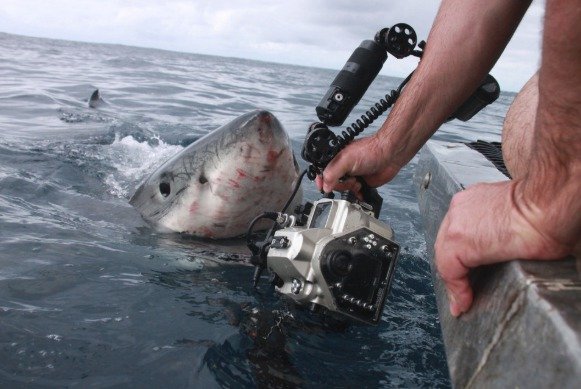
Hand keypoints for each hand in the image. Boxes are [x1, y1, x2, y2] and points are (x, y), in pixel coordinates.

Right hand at [315, 134, 402, 193]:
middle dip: (340, 185)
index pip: (322, 172)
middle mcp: (343, 168)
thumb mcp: (346, 159)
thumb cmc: (370, 151)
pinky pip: (354, 194)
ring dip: (350, 189)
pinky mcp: (362, 183)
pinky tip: (361, 188)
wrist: (390, 156)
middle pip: (332, 184)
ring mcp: (352, 176)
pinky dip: (357, 195)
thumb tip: (325, 185)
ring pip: (343, 190)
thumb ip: (332, 172)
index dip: (321, 180)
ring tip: (357, 182)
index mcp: (336, 159)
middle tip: (349, 179)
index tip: (322, 187)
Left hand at [435, 180, 571, 316]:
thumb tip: (509, 250)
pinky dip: (457, 288)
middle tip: (464, 289)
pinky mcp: (457, 240)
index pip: (457, 231)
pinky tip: (464, 301)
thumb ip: (501, 230)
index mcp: (474, 200)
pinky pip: (449, 269)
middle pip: (446, 244)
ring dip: (455, 279)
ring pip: (445, 256)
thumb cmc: (544, 210)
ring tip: (464, 299)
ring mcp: (456, 222)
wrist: (548, 205)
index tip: (468, 272)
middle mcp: (460, 208)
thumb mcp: (515, 217)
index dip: (462, 256)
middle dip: (455, 268)